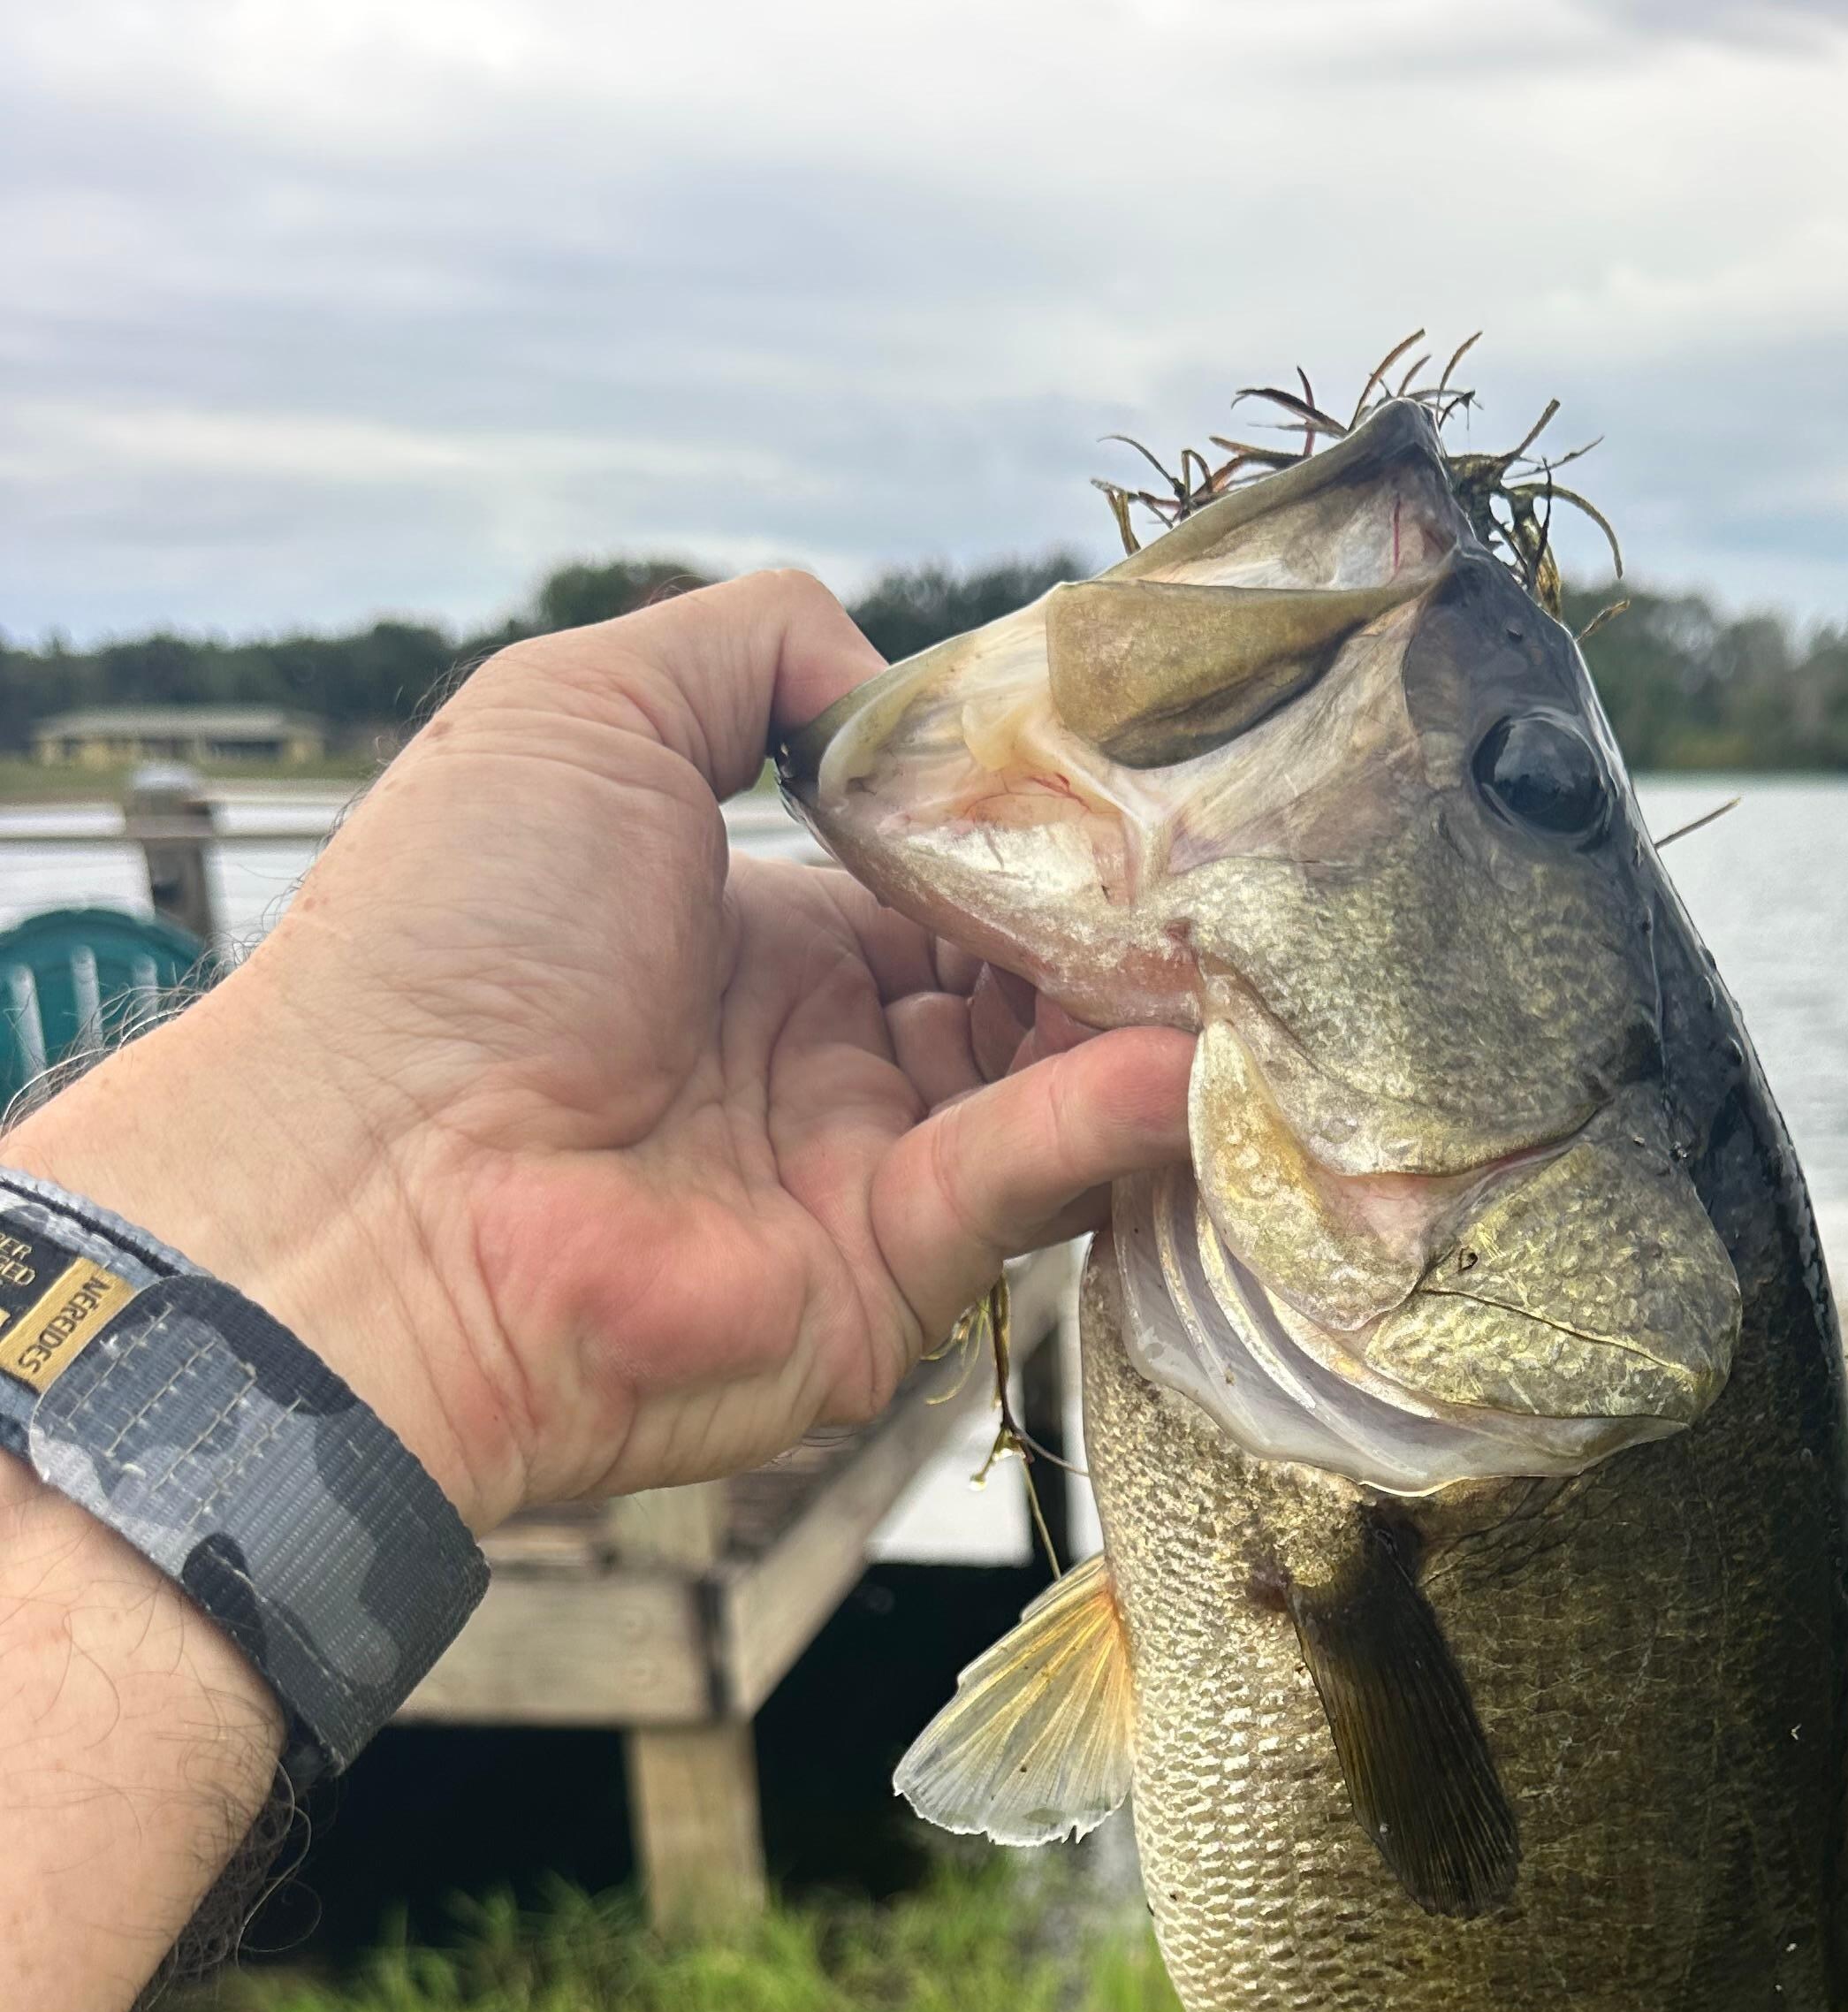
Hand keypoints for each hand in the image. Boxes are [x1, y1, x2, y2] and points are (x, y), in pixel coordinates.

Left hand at [18, 571, 1191, 1528]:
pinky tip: (1181, 1054)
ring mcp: (858, 1177)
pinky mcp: (888, 1282)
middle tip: (1228, 862)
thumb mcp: (582, 706)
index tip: (1139, 777)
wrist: (368, 1189)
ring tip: (1241, 944)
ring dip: (1145, 1014)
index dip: (1035, 832)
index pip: (945, 882)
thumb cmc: (449, 938)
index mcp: (749, 934)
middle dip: (1120, 924)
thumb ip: (754, 654)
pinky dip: (1111, 1118)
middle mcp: (817, 1060)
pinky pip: (1024, 1183)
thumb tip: (906, 698)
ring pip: (1052, 1086)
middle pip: (1022, 986)